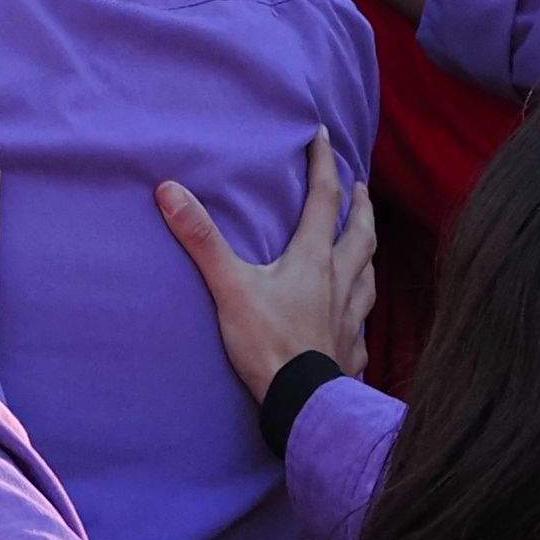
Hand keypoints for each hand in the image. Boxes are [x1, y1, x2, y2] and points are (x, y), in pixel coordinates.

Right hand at [155, 135, 375, 399]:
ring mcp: (351, 316)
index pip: (325, 200)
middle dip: (360, 205)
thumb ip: (203, 239)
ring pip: (368, 273)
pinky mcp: (351, 348)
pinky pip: (363, 319)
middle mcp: (340, 281)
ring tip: (364, 243)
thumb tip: (171, 191)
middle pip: (360, 233)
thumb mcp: (230, 287)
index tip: (324, 136)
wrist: (303, 403)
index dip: (325, 165)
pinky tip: (357, 315)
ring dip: (367, 251)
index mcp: (313, 260)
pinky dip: (361, 306)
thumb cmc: (268, 344)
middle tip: (360, 186)